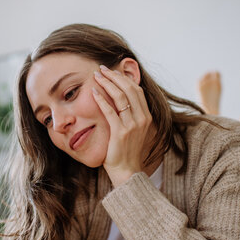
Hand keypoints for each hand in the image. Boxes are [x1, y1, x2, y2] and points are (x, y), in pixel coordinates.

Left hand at [92, 64, 152, 186]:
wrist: (127, 171)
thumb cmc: (126, 151)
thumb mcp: (133, 130)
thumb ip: (129, 115)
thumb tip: (119, 100)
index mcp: (146, 116)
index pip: (137, 90)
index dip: (124, 78)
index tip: (112, 71)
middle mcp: (142, 119)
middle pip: (129, 89)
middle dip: (115, 76)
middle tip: (102, 68)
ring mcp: (132, 125)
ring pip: (120, 97)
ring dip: (107, 83)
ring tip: (96, 76)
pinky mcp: (120, 132)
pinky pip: (110, 111)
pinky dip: (101, 100)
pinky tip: (93, 92)